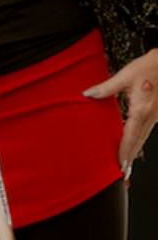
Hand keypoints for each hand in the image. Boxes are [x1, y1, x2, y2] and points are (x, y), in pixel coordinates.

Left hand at [86, 46, 157, 168]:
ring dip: (134, 151)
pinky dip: (139, 141)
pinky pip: (146, 130)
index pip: (130, 136)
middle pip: (138, 142)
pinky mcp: (155, 112)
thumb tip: (88, 94)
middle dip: (130, 158)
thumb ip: (106, 87)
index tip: (119, 165)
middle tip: (123, 173)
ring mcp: (155, 115)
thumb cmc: (151, 66)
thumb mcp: (126, 75)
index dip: (124, 152)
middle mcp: (150, 115)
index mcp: (141, 109)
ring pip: (143, 138)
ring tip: (126, 164)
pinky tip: (134, 144)